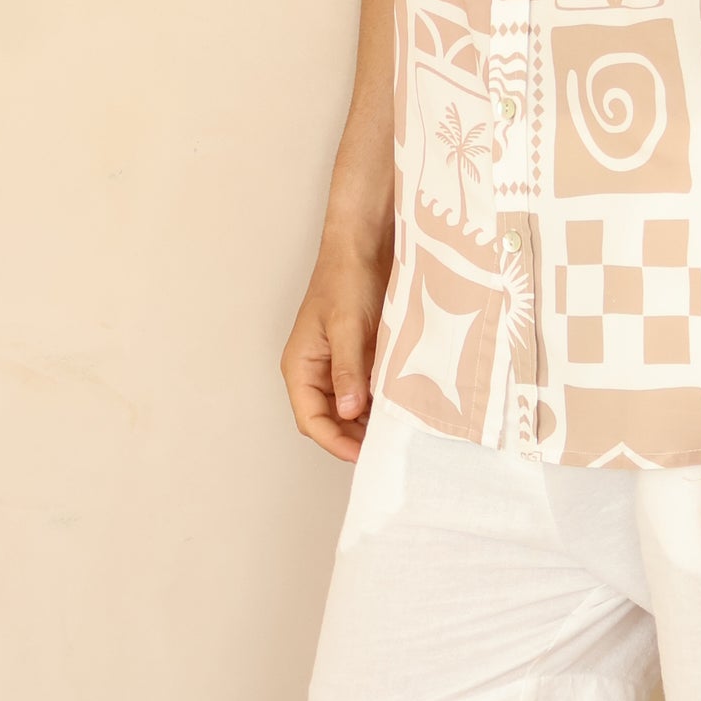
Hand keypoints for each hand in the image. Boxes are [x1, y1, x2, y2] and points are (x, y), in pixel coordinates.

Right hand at [279, 237, 390, 462]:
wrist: (366, 245)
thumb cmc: (346, 278)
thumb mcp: (347, 326)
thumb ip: (347, 370)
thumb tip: (348, 411)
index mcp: (300, 366)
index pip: (311, 420)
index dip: (335, 441)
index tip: (363, 455)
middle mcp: (316, 371)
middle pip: (330, 420)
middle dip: (354, 437)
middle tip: (386, 447)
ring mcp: (338, 365)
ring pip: (349, 409)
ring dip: (368, 422)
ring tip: (396, 431)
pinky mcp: (360, 358)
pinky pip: (366, 390)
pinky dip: (380, 402)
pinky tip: (400, 407)